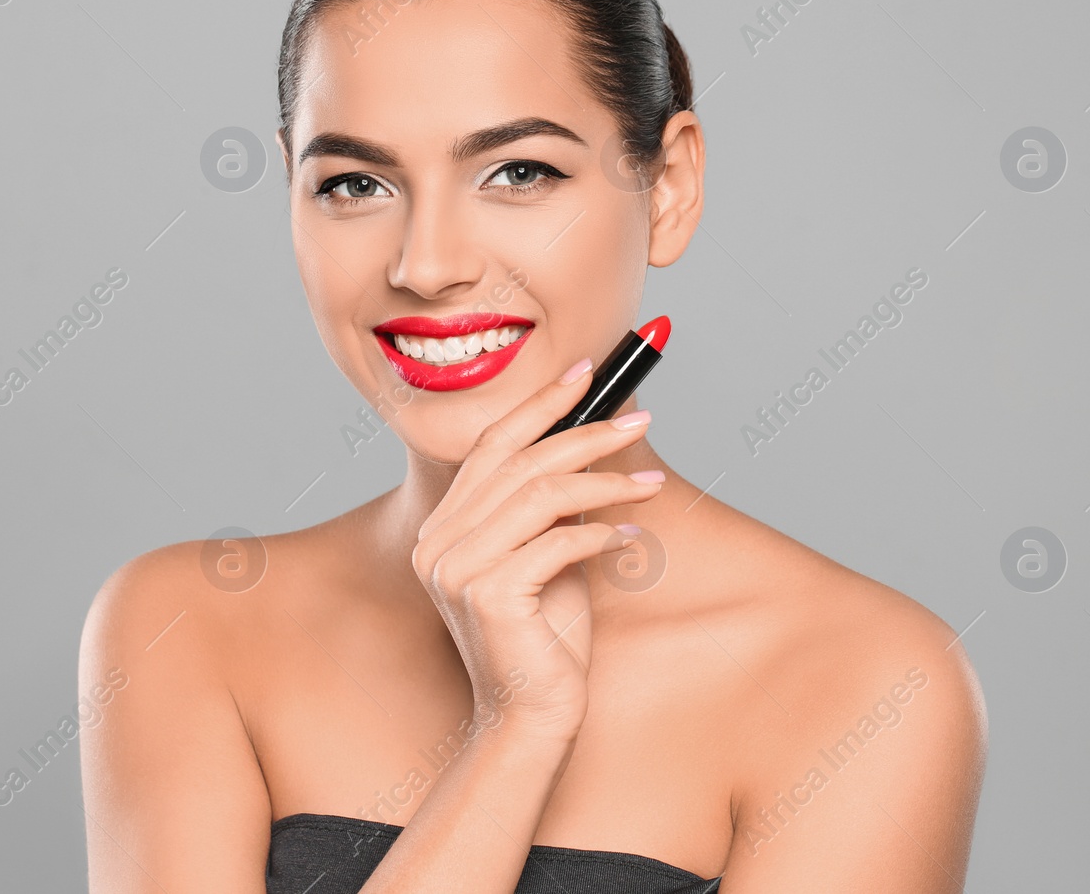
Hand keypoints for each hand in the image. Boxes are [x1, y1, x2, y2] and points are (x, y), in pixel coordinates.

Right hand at [411, 358, 664, 744]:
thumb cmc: (545, 638)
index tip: (587, 372)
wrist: (532, 717)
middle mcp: (439, 541)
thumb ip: (552, 504)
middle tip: (640, 420)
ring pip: (540, 495)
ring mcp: (456, 568)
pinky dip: (601, 535)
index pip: (492, 444)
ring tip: (651, 485)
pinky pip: (556, 542)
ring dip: (605, 482)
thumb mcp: (548, 554)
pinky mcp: (488, 595)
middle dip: (585, 432)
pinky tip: (630, 539)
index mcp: (444, 526)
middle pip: (519, 461)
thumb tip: (592, 439)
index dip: (540, 405)